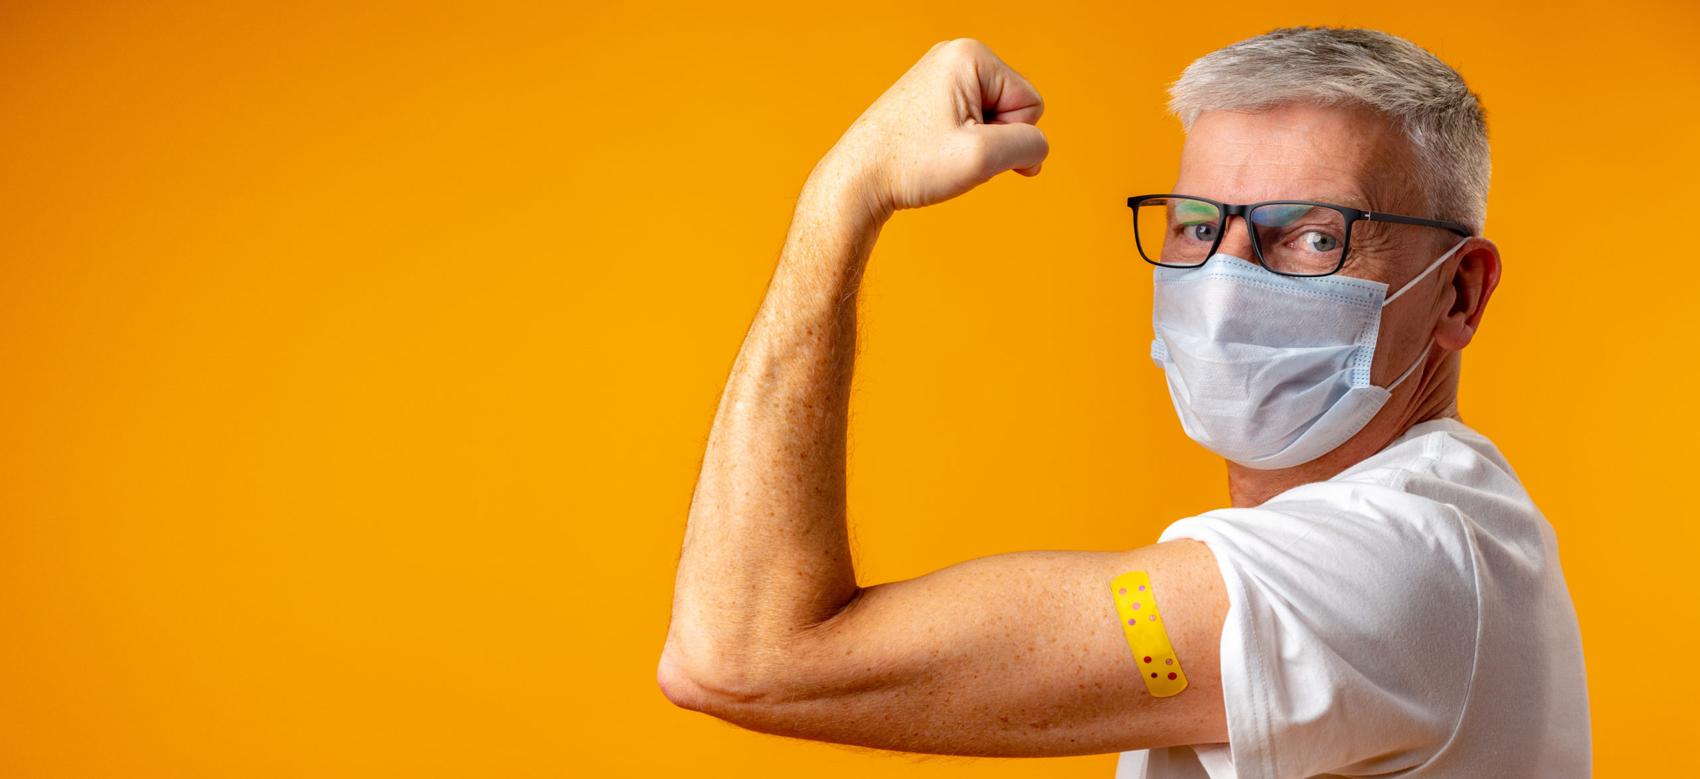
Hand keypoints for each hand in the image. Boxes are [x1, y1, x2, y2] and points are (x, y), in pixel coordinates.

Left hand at [814, 38, 1048, 220]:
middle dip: (994, 142)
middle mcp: (955, 56)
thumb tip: (1037, 148)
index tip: (969, 149)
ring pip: (992, 121)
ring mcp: (940, 76)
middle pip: (1013, 108)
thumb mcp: (983, 157)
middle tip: (953, 156)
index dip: (1011, 138)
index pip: (1031, 103)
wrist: (856, 181)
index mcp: (970, 55)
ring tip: (940, 157)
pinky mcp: (931, 97)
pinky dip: (962, 147)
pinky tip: (935, 156)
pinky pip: (971, 124)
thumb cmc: (910, 165)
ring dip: (978, 148)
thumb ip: (1029, 145)